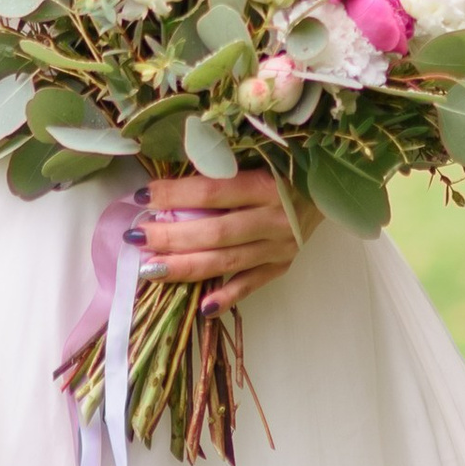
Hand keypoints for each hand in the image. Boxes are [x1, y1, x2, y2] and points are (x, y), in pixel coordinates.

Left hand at [136, 168, 315, 308]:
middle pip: (215, 232)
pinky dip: (226, 297)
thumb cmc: (284, 166)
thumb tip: (170, 182)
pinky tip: (201, 307)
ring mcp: (278, 247)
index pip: (212, 192)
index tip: (142, 196)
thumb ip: (221, 169)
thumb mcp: (258, 157)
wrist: (328, 188)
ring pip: (226, 262)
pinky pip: (251, 285)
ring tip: (150, 269)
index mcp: (266, 185)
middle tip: (136, 237)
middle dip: (171, 237)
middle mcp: (273, 219)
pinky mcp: (281, 266)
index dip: (175, 194)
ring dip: (185, 267)